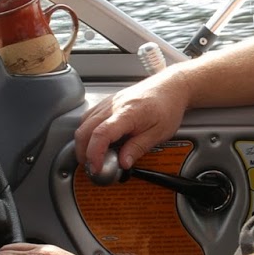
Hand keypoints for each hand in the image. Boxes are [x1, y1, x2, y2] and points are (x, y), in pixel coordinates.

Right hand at [74, 70, 188, 173]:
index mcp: (128, 113)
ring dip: (83, 142)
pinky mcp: (107, 102)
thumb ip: (138, 148)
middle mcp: (114, 106)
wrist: (170, 87)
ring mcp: (109, 102)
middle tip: (92, 167)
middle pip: (85, 129)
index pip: (102, 134)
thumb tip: (123, 162)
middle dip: (83, 152)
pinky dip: (87, 131)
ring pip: (84, 123)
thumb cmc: (167, 106)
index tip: (96, 167)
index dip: (94, 154)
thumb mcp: (158, 133)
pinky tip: (96, 140)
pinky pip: (89, 116)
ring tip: (93, 156)